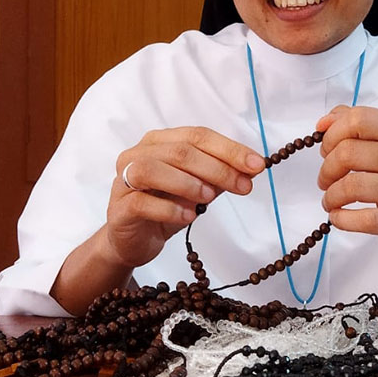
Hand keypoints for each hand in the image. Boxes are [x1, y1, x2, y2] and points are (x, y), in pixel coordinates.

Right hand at [104, 127, 264, 268]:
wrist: (136, 240)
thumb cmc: (167, 206)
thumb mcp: (199, 189)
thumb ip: (220, 175)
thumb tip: (252, 168)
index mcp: (160, 141)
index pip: (198, 136)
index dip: (230, 149)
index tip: (257, 165)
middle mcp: (139, 153)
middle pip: (180, 151)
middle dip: (218, 168)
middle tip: (243, 186)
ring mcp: (125, 180)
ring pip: (154, 169)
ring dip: (188, 182)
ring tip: (209, 198)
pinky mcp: (120, 207)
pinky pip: (142, 202)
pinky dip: (170, 208)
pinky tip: (189, 216)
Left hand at [315, 106, 377, 258]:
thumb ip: (358, 126)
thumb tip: (324, 122)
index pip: (361, 119)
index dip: (333, 133)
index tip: (326, 148)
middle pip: (350, 153)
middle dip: (327, 168)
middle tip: (325, 179)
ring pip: (354, 186)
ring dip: (331, 195)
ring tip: (330, 200)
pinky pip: (365, 220)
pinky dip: (342, 218)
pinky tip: (338, 216)